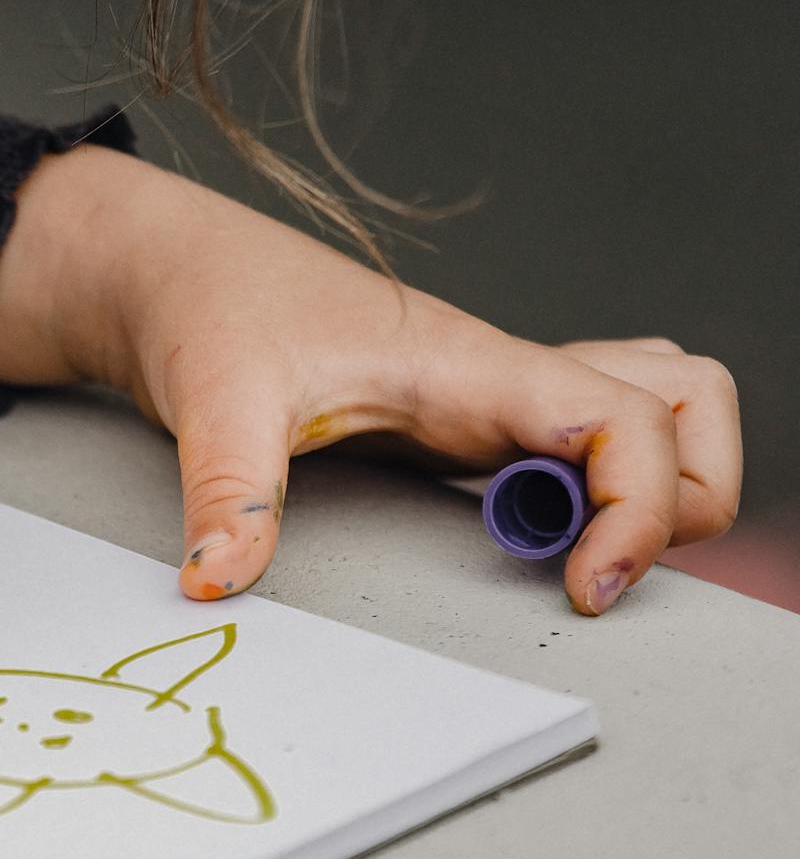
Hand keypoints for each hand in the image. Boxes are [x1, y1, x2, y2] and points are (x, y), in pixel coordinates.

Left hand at [0, 146, 741, 615]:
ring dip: (653, 482)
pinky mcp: (462, 419)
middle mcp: (500, 376)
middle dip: (683, 495)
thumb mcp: (214, 401)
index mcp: (469, 367)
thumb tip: (219, 581)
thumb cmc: (208, 309)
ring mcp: (489, 395)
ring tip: (565, 549)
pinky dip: (596, 484)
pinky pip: (581, 438)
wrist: (173, 272)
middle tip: (587, 565)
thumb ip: (227, 493)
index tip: (585, 585)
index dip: (642, 509)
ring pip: (652, 407)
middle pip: (685, 405)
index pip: (630, 421)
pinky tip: (522, 532)